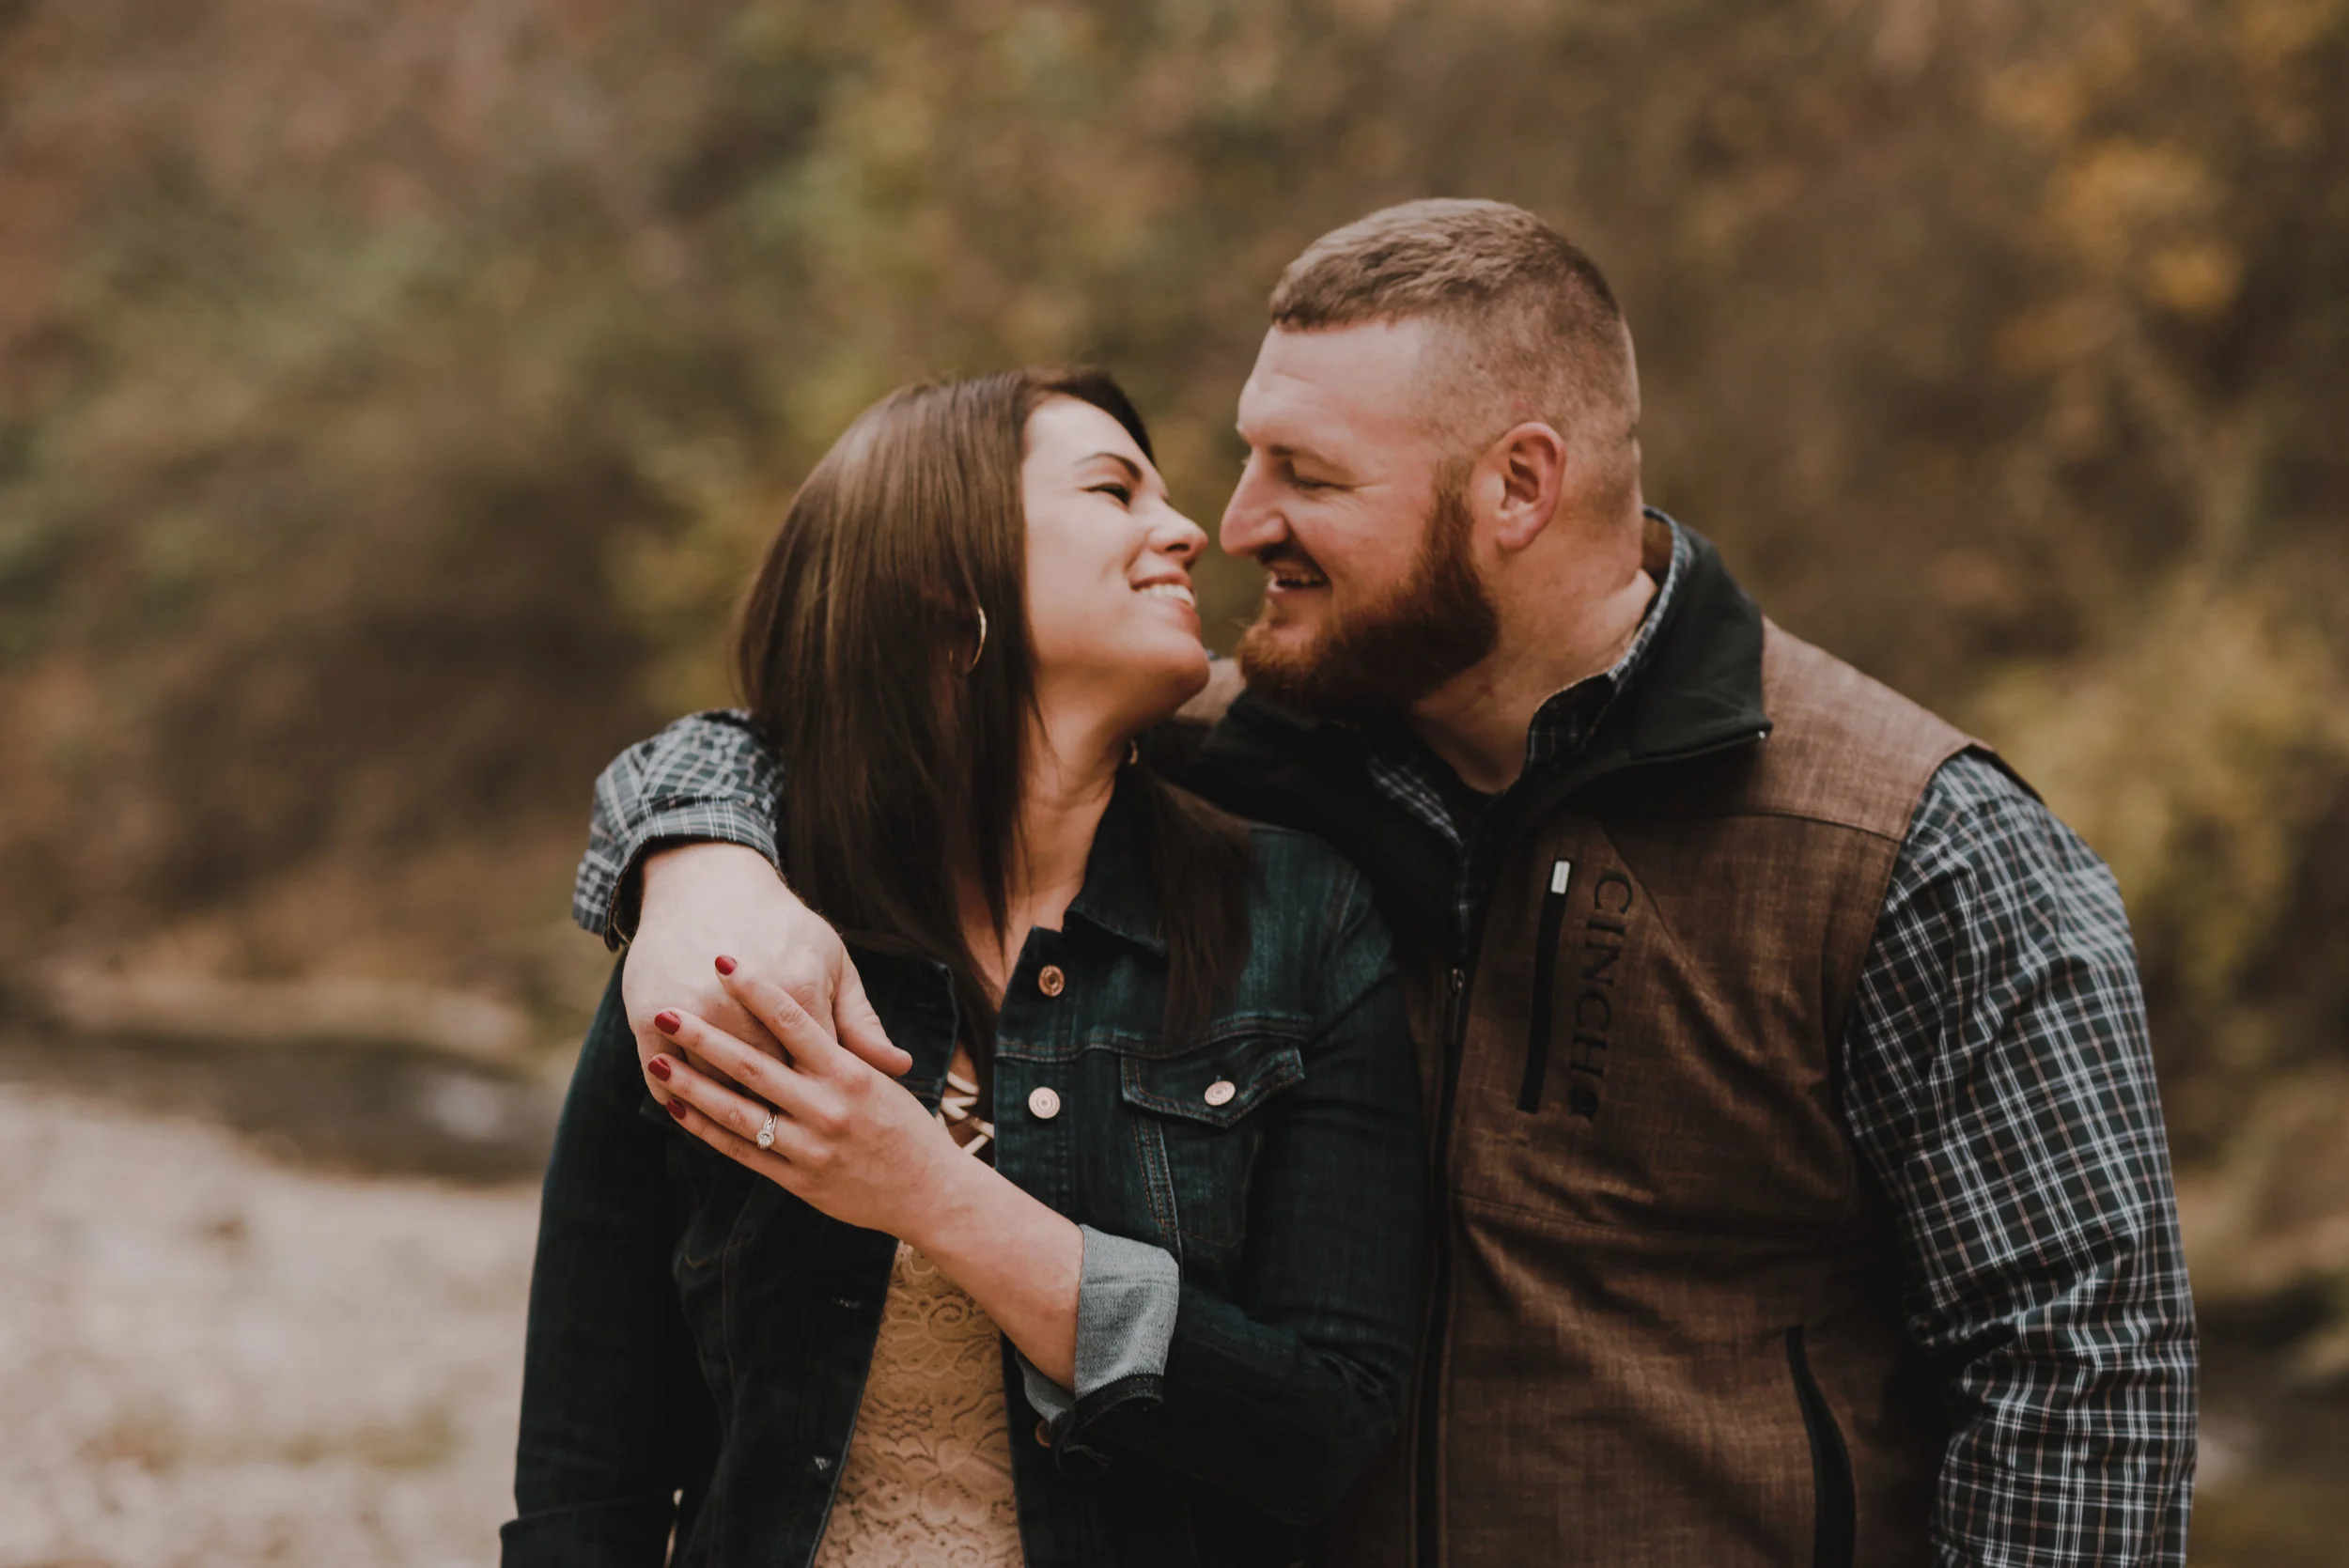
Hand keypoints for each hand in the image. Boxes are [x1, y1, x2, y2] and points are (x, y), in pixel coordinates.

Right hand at [625, 842, 910, 1101]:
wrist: (706, 881)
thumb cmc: (782, 926)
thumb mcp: (831, 964)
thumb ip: (861, 1023)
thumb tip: (900, 1068)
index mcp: (798, 993)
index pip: (818, 1072)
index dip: (828, 1098)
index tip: (838, 1116)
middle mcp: (742, 1007)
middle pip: (767, 1089)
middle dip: (784, 1113)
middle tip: (797, 1132)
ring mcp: (693, 1013)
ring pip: (715, 1091)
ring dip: (732, 1114)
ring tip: (751, 1129)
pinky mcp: (649, 1016)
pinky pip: (665, 1081)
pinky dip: (682, 1102)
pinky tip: (700, 1111)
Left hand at [648, 958, 960, 1239]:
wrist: (929, 1193)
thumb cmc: (907, 1127)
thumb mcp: (884, 1080)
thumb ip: (852, 1045)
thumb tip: (816, 1006)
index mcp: (849, 1074)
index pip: (794, 1020)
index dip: (755, 990)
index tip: (723, 961)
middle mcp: (826, 1107)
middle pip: (753, 1064)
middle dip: (704, 1035)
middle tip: (666, 1008)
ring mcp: (808, 1146)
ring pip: (736, 1110)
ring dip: (691, 1084)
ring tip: (656, 1058)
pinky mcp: (796, 1179)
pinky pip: (740, 1150)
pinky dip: (705, 1129)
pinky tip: (677, 1107)